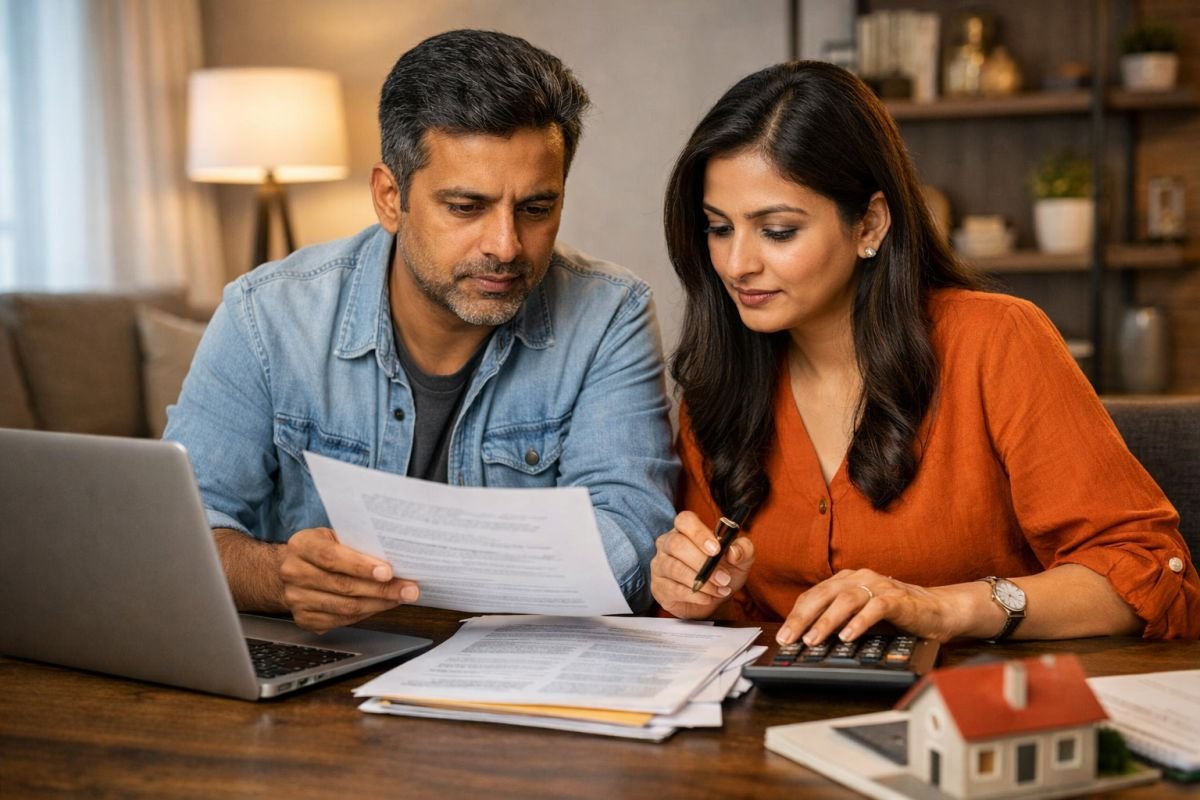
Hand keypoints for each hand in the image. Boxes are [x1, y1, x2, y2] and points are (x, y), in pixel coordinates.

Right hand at [279, 527, 419, 632]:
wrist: (295, 568)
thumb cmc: (324, 548)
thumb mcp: (335, 536)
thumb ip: (358, 544)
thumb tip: (396, 556)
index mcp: (301, 545)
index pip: (331, 557)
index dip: (361, 566)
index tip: (388, 572)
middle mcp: (293, 572)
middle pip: (342, 585)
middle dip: (381, 589)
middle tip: (409, 589)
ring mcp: (296, 598)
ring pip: (345, 607)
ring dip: (378, 604)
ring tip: (401, 597)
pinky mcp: (304, 618)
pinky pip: (341, 620)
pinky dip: (366, 613)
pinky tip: (382, 605)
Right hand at [650, 511, 754, 619]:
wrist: (714, 598)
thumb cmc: (723, 571)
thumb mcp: (740, 560)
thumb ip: (743, 550)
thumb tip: (734, 551)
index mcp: (686, 530)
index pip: (685, 521)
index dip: (699, 533)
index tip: (717, 549)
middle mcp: (668, 543)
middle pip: (677, 544)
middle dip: (702, 562)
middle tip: (723, 577)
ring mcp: (660, 564)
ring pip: (674, 568)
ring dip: (701, 582)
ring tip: (718, 589)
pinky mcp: (659, 586)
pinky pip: (672, 588)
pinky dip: (694, 595)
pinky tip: (707, 598)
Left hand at [777, 569, 965, 645]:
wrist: (936, 609)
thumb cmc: (895, 614)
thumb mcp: (860, 615)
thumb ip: (838, 620)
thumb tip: (808, 638)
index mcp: (847, 580)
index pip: (814, 595)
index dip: (796, 614)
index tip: (784, 635)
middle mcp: (860, 578)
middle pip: (824, 595)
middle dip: (803, 618)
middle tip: (789, 638)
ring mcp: (878, 586)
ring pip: (845, 600)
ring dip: (826, 621)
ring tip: (813, 639)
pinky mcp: (897, 598)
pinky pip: (874, 608)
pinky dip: (859, 622)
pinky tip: (847, 636)